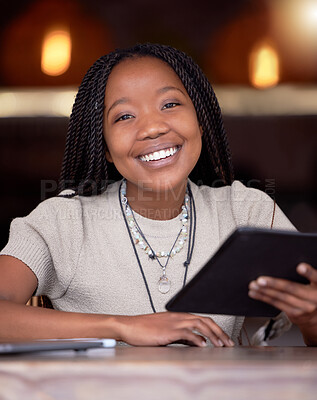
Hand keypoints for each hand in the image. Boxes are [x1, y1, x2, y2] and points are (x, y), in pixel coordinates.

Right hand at [114, 312, 234, 346]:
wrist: (129, 326)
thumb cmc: (144, 329)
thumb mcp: (166, 331)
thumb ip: (183, 335)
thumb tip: (197, 342)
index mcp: (179, 316)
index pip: (203, 319)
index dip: (216, 328)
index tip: (224, 338)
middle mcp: (179, 317)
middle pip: (205, 320)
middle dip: (219, 331)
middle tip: (228, 342)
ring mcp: (174, 322)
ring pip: (199, 324)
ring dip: (212, 335)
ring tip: (221, 344)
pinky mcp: (168, 330)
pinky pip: (186, 332)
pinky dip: (197, 338)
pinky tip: (203, 345)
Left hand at [248, 263, 316, 344]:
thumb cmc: (314, 292)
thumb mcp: (315, 283)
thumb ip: (308, 275)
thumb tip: (294, 264)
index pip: (316, 278)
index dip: (309, 272)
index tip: (300, 267)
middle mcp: (313, 298)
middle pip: (292, 289)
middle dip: (274, 284)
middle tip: (261, 280)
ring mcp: (304, 308)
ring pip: (281, 297)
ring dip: (264, 291)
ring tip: (253, 285)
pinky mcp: (295, 314)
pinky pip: (277, 304)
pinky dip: (264, 298)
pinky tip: (255, 293)